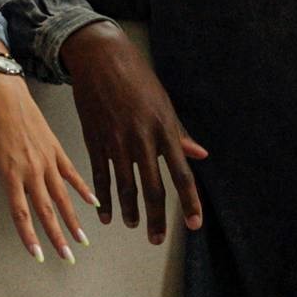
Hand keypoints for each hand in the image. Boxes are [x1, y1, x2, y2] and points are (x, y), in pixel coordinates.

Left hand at [0, 68, 95, 259]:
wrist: (5, 94)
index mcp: (11, 174)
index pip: (22, 213)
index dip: (30, 237)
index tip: (39, 255)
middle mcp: (32, 170)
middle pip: (47, 211)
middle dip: (57, 237)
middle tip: (67, 258)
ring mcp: (47, 160)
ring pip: (63, 197)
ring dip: (73, 220)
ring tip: (82, 240)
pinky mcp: (56, 150)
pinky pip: (72, 174)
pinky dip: (83, 189)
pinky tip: (94, 203)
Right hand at [60, 24, 206, 243]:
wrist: (101, 57)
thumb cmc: (137, 78)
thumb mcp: (165, 104)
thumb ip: (181, 134)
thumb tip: (200, 156)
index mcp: (165, 130)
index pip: (182, 175)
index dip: (190, 203)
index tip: (194, 225)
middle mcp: (142, 139)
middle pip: (153, 188)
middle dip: (157, 218)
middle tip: (157, 240)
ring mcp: (117, 140)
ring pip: (125, 186)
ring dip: (130, 211)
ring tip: (135, 226)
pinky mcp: (95, 139)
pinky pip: (101, 176)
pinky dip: (104, 199)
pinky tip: (106, 215)